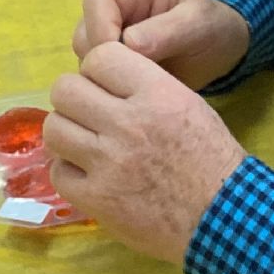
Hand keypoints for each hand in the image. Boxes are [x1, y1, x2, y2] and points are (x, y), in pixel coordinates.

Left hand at [45, 42, 247, 263]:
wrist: (219, 216)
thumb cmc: (209, 157)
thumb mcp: (188, 103)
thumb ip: (145, 85)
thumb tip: (101, 80)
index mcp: (156, 93)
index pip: (99, 57)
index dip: (95, 69)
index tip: (103, 85)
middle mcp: (128, 123)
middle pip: (65, 89)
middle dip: (74, 98)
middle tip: (88, 114)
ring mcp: (108, 162)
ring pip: (54, 127)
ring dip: (66, 132)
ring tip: (84, 142)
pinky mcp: (96, 198)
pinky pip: (57, 171)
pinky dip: (68, 171)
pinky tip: (87, 173)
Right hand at [71, 0, 251, 89]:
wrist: (223, 50)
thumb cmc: (212, 25)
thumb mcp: (198, 22)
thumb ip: (166, 30)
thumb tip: (130, 44)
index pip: (97, 2)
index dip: (102, 30)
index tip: (121, 60)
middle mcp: (113, 11)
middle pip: (85, 33)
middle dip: (102, 59)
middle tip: (131, 80)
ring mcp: (111, 39)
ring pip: (86, 59)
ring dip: (105, 77)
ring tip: (138, 87)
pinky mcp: (114, 66)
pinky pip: (98, 78)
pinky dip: (111, 88)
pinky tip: (134, 97)